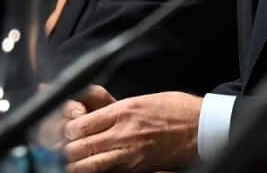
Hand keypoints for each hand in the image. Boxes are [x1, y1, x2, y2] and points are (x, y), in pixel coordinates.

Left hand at [63, 91, 201, 172]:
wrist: (202, 128)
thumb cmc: (177, 109)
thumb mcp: (143, 100)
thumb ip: (117, 109)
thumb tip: (94, 116)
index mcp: (123, 110)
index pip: (79, 125)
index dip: (68, 131)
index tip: (68, 131)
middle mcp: (123, 132)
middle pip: (79, 147)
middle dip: (66, 150)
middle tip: (64, 149)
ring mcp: (129, 153)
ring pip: (88, 165)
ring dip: (77, 164)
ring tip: (71, 162)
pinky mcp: (137, 168)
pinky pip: (108, 171)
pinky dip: (96, 170)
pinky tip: (92, 168)